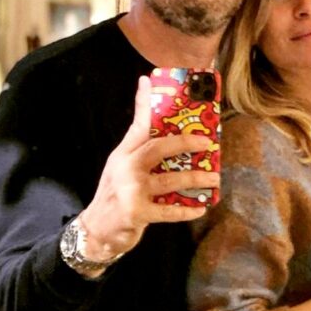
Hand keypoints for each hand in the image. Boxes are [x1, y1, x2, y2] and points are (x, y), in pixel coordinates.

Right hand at [80, 77, 219, 260]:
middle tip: (208, 143)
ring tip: (214, 178)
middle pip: (158, 148)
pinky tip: (201, 208)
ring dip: (195, 179)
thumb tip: (158, 132)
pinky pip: (169, 211)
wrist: (96, 230)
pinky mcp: (137, 212)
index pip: (136, 125)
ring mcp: (131, 190)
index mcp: (123, 154)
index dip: (143, 103)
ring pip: (170, 180)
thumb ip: (137, 150)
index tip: (148, 80)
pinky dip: (186, 210)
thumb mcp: (119, 168)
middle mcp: (126, 168)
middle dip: (185, 143)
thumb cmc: (115, 196)